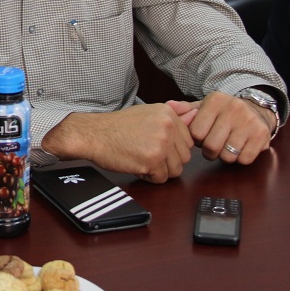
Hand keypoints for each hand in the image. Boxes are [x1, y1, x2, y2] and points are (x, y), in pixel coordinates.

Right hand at [42, 103, 193, 182]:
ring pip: (176, 170)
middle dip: (168, 161)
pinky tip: (137, 164)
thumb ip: (174, 113)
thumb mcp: (147, 111)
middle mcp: (167, 127)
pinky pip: (161, 179)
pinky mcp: (152, 161)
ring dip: (160, 170)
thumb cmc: (118, 126)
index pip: (188, 141)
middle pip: (185, 157)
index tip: (156, 145)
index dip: (173, 148)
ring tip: (142, 158)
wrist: (95, 134)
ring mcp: (161, 144)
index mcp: (168, 114)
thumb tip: (194, 113)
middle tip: (147, 153)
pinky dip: (149, 177)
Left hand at [173, 91, 272, 164]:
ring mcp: (249, 122)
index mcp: (215, 100)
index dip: (198, 139)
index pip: (196, 132)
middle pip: (211, 146)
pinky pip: (244, 159)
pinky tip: (240, 147)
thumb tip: (168, 106)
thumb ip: (186, 109)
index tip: (204, 134)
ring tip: (228, 145)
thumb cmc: (224, 113)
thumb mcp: (205, 107)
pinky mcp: (261, 135)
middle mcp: (233, 108)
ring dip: (225, 155)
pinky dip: (240, 158)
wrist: (257, 109)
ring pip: (227, 155)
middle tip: (215, 144)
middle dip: (210, 151)